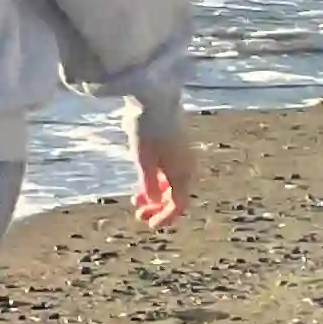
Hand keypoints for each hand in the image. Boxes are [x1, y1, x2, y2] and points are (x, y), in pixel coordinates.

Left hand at [131, 110, 196, 230]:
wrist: (155, 99)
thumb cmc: (147, 130)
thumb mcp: (143, 159)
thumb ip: (149, 182)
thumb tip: (155, 200)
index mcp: (182, 172)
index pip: (179, 204)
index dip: (165, 216)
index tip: (150, 224)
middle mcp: (187, 166)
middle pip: (176, 195)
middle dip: (158, 207)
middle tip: (139, 213)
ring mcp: (182, 156)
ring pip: (171, 183)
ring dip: (155, 194)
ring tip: (136, 200)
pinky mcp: (175, 146)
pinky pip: (169, 171)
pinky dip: (157, 180)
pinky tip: (143, 182)